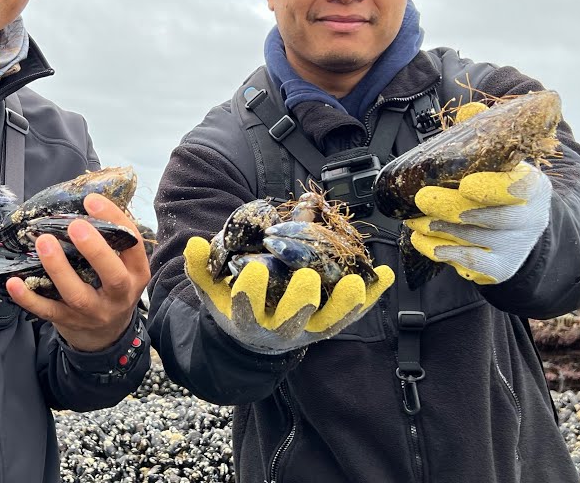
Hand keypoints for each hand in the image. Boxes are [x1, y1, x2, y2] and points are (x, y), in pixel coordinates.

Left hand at [5, 193, 149, 351]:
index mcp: (135, 274)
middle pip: (112, 276)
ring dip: (58, 268)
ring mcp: (93, 312)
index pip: (132, 245)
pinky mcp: (69, 322)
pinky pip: (47, 311)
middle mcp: (119, 295)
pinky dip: (29, 298)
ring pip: (76, 294)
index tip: (92, 201)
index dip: (116, 221)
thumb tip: (84, 204)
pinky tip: (14, 282)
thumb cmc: (111, 288)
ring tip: (43, 242)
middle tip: (75, 226)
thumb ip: (110, 241)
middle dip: (94, 250)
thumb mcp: (123, 267)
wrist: (106, 334)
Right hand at [184, 236, 393, 353]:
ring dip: (345, 305)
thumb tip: (193, 244)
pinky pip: (352, 313)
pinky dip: (370, 297)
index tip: (251, 272)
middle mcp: (279, 329)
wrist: (254, 336)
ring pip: (329, 322)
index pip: (246, 309)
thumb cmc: (232, 302)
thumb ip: (199, 267)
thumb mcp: (211, 288)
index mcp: (246, 320)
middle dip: (300, 302)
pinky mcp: (329, 325)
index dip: (250, 293)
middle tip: (307, 280)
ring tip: (358, 283)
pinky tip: (385, 275)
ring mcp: (308, 329)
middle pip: (291, 321)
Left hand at [406, 161, 551, 284]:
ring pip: (474, 239)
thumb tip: (435, 164)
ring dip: (438, 228)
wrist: (515, 227)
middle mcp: (532, 219)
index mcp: (535, 187)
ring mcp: (517, 247)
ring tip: (414, 219)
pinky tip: (421, 239)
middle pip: (494, 218)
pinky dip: (441, 251)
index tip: (465, 186)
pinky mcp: (502, 268)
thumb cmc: (497, 188)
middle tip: (422, 199)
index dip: (493, 189)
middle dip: (452, 207)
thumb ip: (477, 163)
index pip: (521, 188)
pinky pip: (469, 262)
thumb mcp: (497, 169)